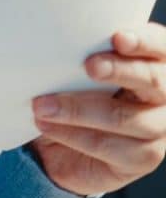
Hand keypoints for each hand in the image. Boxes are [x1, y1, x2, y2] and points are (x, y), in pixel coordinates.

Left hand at [30, 21, 165, 195]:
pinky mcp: (142, 158)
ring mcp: (157, 129)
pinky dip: (71, 134)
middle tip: (89, 66)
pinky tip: (46, 125)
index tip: (118, 38)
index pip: (159, 46)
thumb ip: (75, 55)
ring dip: (79, 110)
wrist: (60, 146)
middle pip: (152, 80)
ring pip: (126, 118)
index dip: (143, 41)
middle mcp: (161, 95)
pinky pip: (107, 146)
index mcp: (151, 62)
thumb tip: (45, 40)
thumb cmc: (70, 94)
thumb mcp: (71, 70)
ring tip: (42, 105)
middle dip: (120, 70)